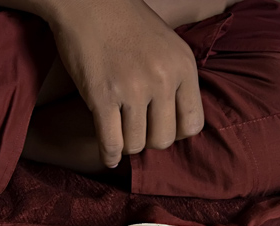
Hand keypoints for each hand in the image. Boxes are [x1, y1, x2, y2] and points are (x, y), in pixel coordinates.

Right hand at [47, 0, 203, 166]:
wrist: (87, 2)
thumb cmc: (126, 24)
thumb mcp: (168, 45)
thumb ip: (177, 80)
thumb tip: (179, 123)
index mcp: (182, 66)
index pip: (192, 124)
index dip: (176, 132)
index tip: (161, 127)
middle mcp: (162, 79)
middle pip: (163, 140)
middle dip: (149, 140)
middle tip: (137, 130)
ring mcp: (132, 89)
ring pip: (136, 144)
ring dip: (127, 144)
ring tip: (119, 133)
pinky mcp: (102, 96)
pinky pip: (111, 143)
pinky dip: (109, 155)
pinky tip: (108, 155)